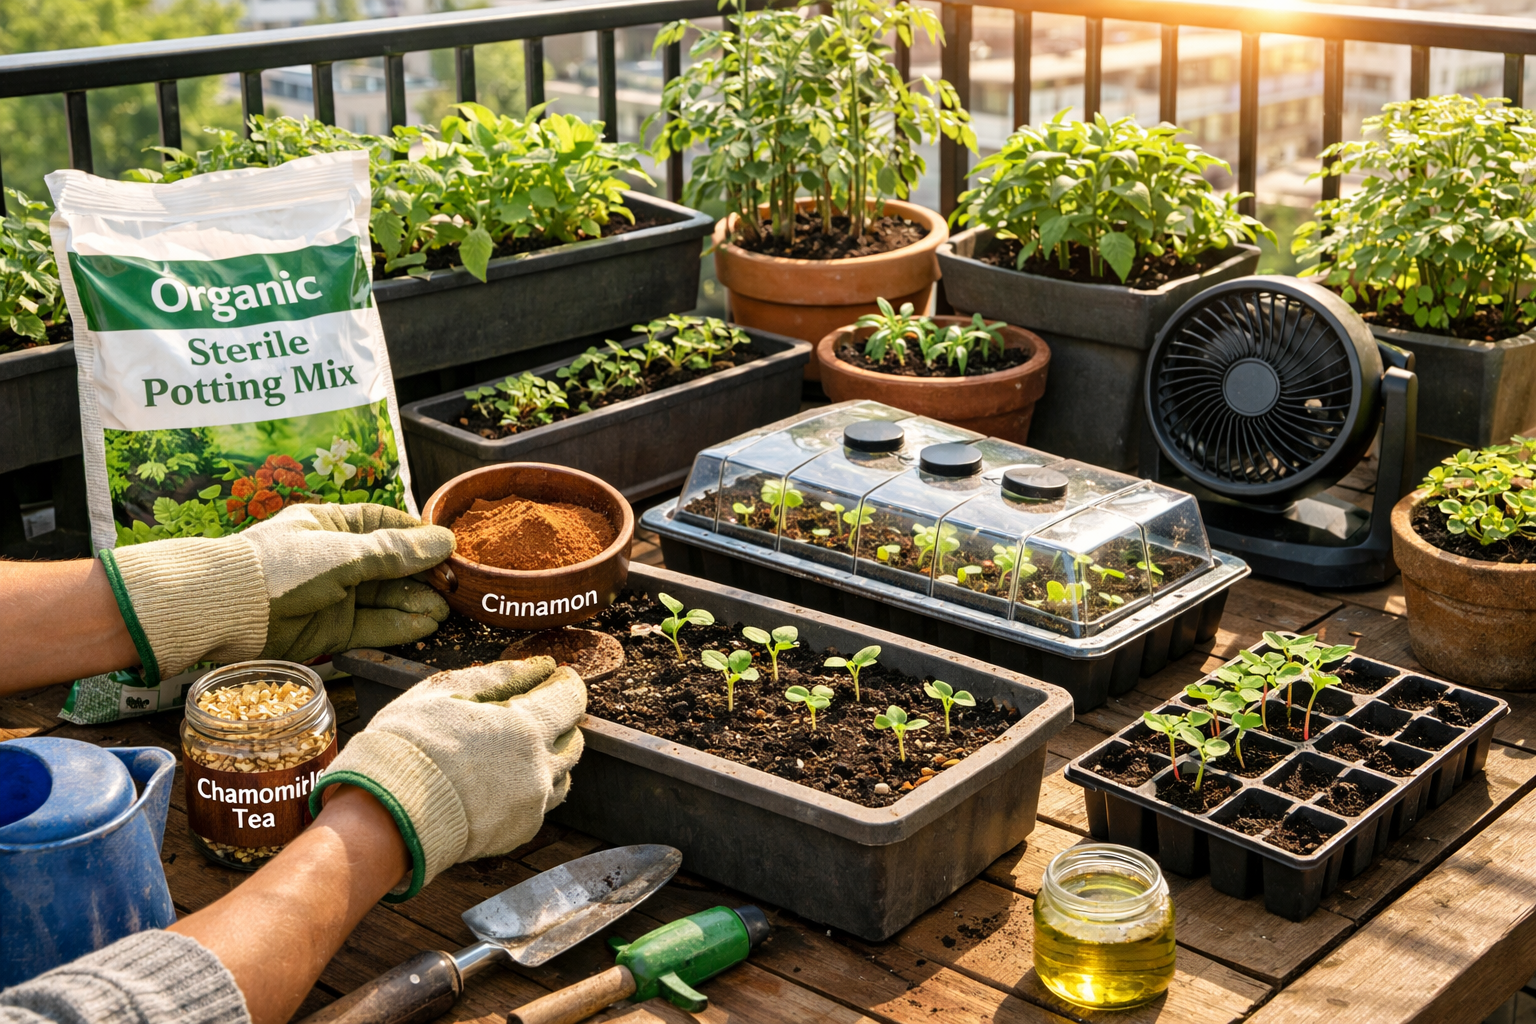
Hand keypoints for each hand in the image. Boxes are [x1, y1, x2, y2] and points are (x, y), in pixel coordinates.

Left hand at [102, 503, 453, 681]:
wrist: (224, 610)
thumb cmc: (279, 567)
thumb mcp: (343, 553)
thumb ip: (395, 553)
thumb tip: (446, 542)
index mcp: (333, 525)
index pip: (388, 525)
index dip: (420, 537)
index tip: (451, 548)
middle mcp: (336, 559)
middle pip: (392, 565)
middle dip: (425, 575)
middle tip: (458, 586)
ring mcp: (334, 596)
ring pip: (387, 598)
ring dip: (418, 603)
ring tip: (449, 610)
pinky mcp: (331, 631)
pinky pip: (374, 627)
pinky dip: (400, 627)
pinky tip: (427, 626)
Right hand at [312, 656, 585, 898]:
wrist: (384, 814)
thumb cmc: (408, 746)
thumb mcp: (446, 693)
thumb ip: (500, 676)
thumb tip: (539, 667)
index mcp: (525, 729)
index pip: (571, 700)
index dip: (566, 684)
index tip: (554, 678)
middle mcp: (538, 770)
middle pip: (573, 739)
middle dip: (560, 721)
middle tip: (533, 710)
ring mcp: (531, 805)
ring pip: (562, 775)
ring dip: (551, 757)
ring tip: (517, 747)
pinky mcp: (518, 833)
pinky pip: (541, 805)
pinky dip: (533, 788)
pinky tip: (502, 780)